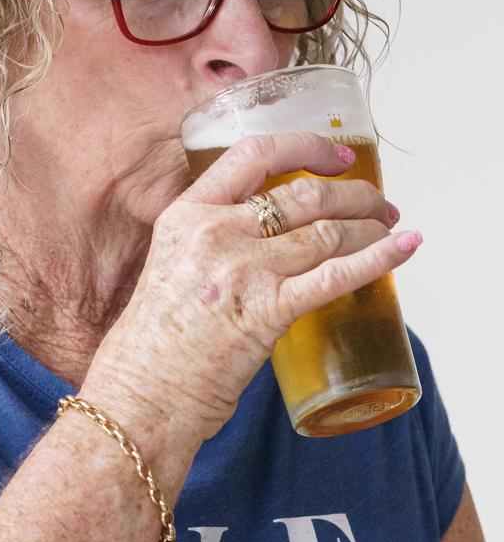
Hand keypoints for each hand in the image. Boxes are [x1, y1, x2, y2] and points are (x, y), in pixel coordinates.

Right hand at [87, 132, 420, 443]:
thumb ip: (213, 239)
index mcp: (187, 213)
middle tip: (377, 204)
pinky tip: (402, 250)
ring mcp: (243, 269)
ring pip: (327, 231)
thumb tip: (269, 235)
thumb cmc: (152, 342)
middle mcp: (216, 231)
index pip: (254, 155)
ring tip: (390, 230)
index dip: (305, 146)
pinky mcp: (268, 311)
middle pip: (304, 193)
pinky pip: (336, 275)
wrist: (140, 395)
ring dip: (370, 227)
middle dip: (354, 194)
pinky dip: (378, 259)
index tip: (337, 155)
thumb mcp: (171, 263)